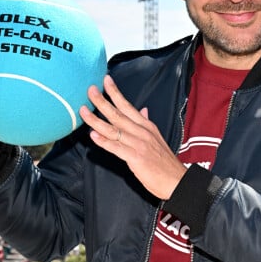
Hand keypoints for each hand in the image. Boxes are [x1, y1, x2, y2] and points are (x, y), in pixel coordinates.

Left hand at [79, 74, 185, 199]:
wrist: (177, 180)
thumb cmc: (165, 163)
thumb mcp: (157, 138)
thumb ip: (147, 123)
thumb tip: (143, 110)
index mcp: (147, 126)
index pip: (128, 106)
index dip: (116, 92)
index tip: (105, 80)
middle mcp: (142, 132)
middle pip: (118, 113)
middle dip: (102, 100)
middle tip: (89, 89)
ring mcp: (139, 144)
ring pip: (113, 129)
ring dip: (96, 120)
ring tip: (83, 111)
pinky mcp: (136, 158)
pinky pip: (116, 148)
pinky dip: (104, 141)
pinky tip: (93, 136)